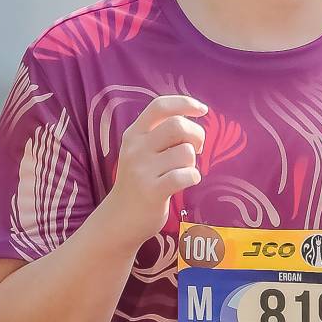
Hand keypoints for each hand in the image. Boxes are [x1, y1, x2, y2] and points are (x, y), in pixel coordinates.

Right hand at [104, 93, 208, 245]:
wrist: (119, 218)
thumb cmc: (140, 181)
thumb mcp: (141, 151)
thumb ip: (160, 133)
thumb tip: (193, 118)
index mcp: (134, 133)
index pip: (160, 106)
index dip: (185, 103)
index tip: (202, 110)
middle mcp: (136, 148)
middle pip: (178, 125)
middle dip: (198, 134)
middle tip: (197, 149)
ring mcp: (142, 170)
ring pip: (186, 152)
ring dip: (193, 162)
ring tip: (183, 171)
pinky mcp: (152, 191)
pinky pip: (186, 175)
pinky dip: (194, 177)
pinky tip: (186, 182)